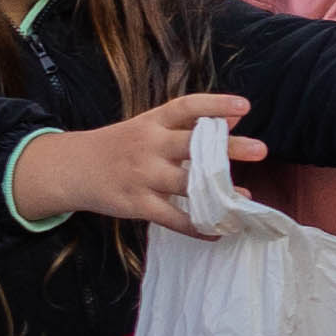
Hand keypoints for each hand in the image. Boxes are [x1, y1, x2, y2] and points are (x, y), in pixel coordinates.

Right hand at [31, 90, 259, 229]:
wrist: (73, 168)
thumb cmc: (121, 145)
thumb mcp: (150, 126)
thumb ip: (190, 124)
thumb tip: (235, 119)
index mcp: (153, 121)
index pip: (187, 107)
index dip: (216, 104)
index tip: (245, 107)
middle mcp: (148, 145)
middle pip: (192, 145)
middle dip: (227, 147)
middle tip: (261, 150)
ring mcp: (142, 176)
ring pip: (186, 184)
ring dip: (218, 193)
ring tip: (245, 199)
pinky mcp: (137, 204)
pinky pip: (173, 218)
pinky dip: (198, 226)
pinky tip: (219, 230)